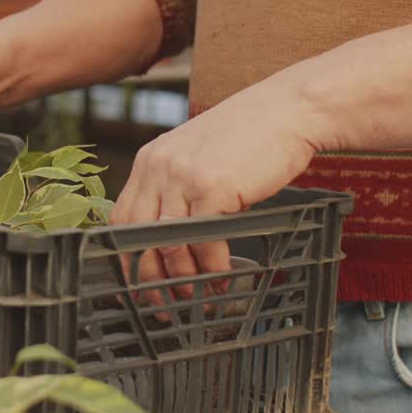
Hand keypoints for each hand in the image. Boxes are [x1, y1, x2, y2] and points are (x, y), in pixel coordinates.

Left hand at [111, 78, 317, 304]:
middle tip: (165, 302)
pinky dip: (213, 266)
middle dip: (150, 277)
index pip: (122, 218)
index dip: (128, 256)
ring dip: (184, 277)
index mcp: (151, 160)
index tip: (139, 282)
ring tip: (199, 293)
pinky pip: (203, 240)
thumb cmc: (251, 135)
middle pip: (139, 236)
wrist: (289, 110)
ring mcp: (183, 176)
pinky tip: (222, 276)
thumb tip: (171, 238)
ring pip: (170, 244)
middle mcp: (159, 167)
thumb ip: (177, 188)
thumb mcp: (198, 156)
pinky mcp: (212, 187)